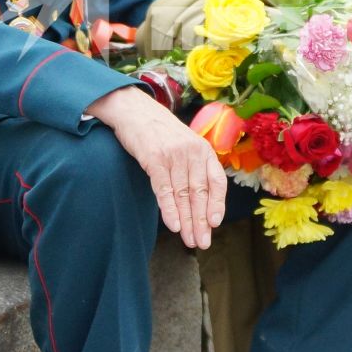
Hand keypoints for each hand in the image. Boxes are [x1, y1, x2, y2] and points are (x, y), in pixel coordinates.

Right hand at [87, 87, 225, 249]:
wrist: (134, 110)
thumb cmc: (160, 132)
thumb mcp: (185, 144)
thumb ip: (195, 167)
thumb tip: (201, 201)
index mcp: (204, 150)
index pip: (217, 181)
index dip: (217, 204)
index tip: (215, 223)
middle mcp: (192, 152)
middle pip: (200, 193)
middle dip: (201, 221)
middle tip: (202, 241)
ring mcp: (174, 155)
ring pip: (183, 194)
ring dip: (186, 220)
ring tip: (189, 239)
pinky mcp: (154, 159)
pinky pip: (164, 189)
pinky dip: (169, 209)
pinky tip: (173, 224)